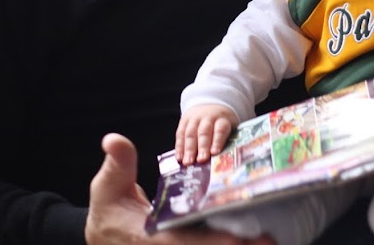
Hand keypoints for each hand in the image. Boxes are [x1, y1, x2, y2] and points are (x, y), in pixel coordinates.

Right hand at [85, 133, 272, 244]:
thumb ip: (117, 163)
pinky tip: (252, 240)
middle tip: (269, 240)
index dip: (213, 242)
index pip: (184, 243)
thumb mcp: (106, 186)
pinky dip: (229, 244)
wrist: (104, 236)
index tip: (238, 240)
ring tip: (269, 241)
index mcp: (150, 238)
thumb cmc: (107, 210)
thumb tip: (114, 139)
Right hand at [175, 105, 238, 163]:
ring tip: (188, 162)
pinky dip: (179, 146)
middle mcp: (208, 117)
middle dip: (202, 147)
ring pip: (190, 133)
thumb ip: (227, 141)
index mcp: (222, 119)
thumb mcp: (230, 127)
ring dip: (188, 149)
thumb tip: (223, 161)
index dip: (217, 141)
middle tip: (201, 160)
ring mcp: (194, 118)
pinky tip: (179, 157)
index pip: (220, 130)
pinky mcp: (184, 121)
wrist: (211, 105)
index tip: (214, 153)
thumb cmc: (222, 122)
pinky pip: (180, 133)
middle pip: (204, 132)